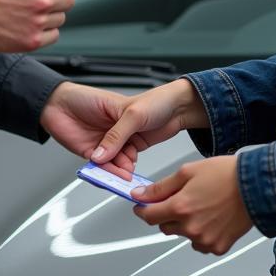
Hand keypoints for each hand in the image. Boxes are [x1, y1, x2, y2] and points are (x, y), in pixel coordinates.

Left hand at [39, 82, 136, 176]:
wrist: (56, 101)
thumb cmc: (84, 96)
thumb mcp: (115, 107)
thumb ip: (118, 133)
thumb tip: (116, 155)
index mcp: (124, 121)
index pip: (134, 142)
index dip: (134, 153)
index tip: (134, 163)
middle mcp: (114, 133)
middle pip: (124, 155)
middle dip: (126, 166)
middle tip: (127, 175)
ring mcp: (101, 142)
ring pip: (112, 161)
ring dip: (115, 172)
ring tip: (118, 179)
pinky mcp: (88, 150)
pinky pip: (97, 165)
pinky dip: (102, 172)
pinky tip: (106, 176)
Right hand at [89, 78, 208, 167]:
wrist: (181, 105)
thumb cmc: (158, 100)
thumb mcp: (133, 116)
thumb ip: (116, 136)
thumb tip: (100, 155)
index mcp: (109, 114)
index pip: (96, 138)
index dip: (95, 153)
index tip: (97, 168)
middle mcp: (114, 126)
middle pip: (103, 149)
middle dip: (106, 163)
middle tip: (112, 174)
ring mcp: (126, 136)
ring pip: (114, 156)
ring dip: (117, 166)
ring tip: (123, 173)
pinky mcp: (136, 144)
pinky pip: (126, 158)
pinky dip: (126, 166)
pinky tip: (129, 170)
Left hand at [132, 157, 252, 254]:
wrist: (256, 187)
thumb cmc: (226, 175)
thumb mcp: (188, 172)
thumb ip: (161, 187)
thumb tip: (140, 195)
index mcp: (181, 207)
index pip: (149, 216)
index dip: (142, 209)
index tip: (142, 205)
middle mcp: (191, 227)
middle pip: (165, 226)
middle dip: (167, 213)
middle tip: (182, 198)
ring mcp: (204, 240)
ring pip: (183, 234)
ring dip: (185, 223)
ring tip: (202, 205)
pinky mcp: (218, 247)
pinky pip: (200, 244)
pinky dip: (201, 233)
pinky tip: (211, 217)